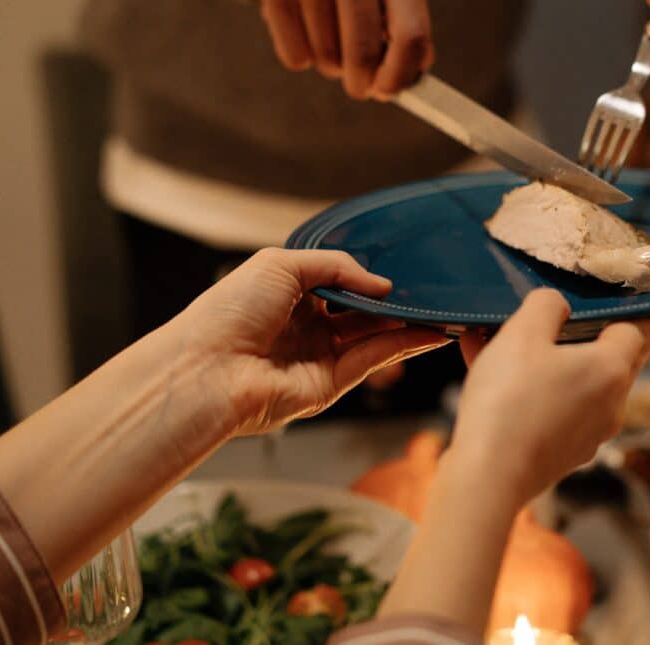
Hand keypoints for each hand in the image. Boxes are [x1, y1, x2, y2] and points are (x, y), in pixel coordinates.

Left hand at [174, 249, 450, 433]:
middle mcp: (306, 327)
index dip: (367, 277)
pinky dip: (403, 346)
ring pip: (373, 337)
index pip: (339, 283)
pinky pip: (372, 360)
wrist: (207, 369)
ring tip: (441, 310)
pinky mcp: (330, 386)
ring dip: (407, 324)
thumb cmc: (230, 311)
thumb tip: (381, 285)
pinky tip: (429, 332)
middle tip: (429, 290)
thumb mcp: (281, 264)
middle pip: (361, 312)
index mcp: (288, 295)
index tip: (400, 269)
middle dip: (394, 302)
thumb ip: (337, 266)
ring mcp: (319, 357)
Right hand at [249, 0, 433, 98]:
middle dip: (363, 83)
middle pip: (363, 53)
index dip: (402, 74)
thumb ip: (408, 22)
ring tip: (332, 37)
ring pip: (328, 59)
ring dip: (333, 65)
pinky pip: (296, 56)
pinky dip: (304, 57)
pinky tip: (307, 29)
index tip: (392, 91)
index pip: (410, 33)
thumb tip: (412, 76)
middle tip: (361, 86)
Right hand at [450, 290, 649, 506]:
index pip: (642, 331)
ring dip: (554, 361)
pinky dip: (536, 388)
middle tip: (594, 317)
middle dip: (601, 336)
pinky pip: (556, 407)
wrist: (488, 477)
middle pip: (615, 359)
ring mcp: (590, 434)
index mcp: (612, 369)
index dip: (647, 313)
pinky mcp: (564, 453)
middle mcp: (611, 404)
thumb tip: (557, 306)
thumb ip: (546, 305)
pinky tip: (491, 373)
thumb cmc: (509, 400)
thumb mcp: (522, 333)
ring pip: (579, 383)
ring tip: (508, 341)